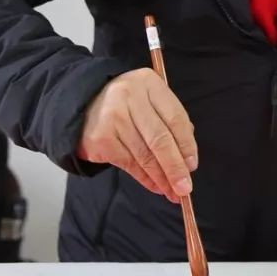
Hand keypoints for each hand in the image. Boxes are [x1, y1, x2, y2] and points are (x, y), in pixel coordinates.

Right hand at [78, 69, 198, 202]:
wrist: (84, 104)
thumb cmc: (127, 105)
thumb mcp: (150, 101)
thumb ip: (170, 122)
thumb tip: (187, 161)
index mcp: (148, 83)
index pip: (175, 118)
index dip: (187, 145)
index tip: (192, 166)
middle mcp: (129, 96)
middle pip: (160, 138)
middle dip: (175, 167)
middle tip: (185, 188)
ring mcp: (113, 117)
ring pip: (144, 155)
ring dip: (161, 178)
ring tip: (172, 192)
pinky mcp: (100, 138)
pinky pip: (129, 163)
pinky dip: (144, 178)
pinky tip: (154, 186)